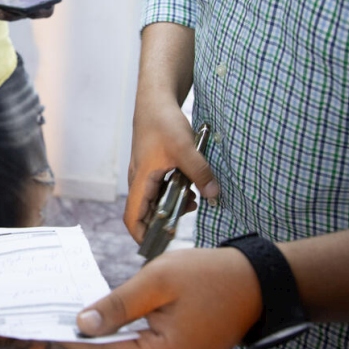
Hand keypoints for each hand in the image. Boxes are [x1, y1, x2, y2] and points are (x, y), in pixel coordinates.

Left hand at [0, 0, 55, 20]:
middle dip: (15, 15)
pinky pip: (11, 11)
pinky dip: (1, 11)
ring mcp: (28, 4)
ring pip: (19, 15)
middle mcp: (40, 1)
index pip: (47, 9)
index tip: (26, 11)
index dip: (38, 12)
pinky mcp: (18, 4)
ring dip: (5, 15)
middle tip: (0, 11)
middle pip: (30, 14)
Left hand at [64, 247, 261, 348]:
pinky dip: (122, 343)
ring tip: (78, 315)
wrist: (254, 284)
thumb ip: (117, 305)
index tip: (46, 323)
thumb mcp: (157, 281)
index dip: (74, 338)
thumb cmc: (208, 277)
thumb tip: (82, 324)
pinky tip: (108, 321)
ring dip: (103, 342)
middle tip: (57, 314)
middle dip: (87, 340)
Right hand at [125, 99, 218, 243]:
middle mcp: (139, 181)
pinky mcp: (152, 167)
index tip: (158, 247)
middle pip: (144, 214)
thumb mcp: (185, 148)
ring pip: (154, 201)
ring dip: (170, 208)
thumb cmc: (163, 122)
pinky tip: (190, 188)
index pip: (133, 218)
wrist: (155, 101)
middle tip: (181, 230)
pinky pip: (159, 189)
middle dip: (161, 224)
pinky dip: (173, 194)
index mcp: (140, 180)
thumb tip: (214, 196)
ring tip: (192, 204)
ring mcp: (144, 174)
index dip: (142, 236)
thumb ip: (200, 173)